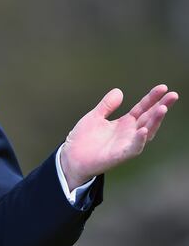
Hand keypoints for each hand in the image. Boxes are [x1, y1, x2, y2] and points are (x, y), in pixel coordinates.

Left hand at [60, 84, 178, 190]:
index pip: (143, 108)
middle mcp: (130, 132)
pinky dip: (139, 140)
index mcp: (125, 123)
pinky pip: (133, 148)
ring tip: (162, 108)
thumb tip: (119, 91)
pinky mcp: (120, 155)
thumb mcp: (94, 117)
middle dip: (161, 106)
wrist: (71, 157)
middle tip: (173, 95)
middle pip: (149, 118)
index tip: (163, 87)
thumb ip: (107, 105)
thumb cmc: (84, 138)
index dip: (152, 98)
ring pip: (146, 131)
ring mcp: (127, 144)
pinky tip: (144, 130)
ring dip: (155, 121)